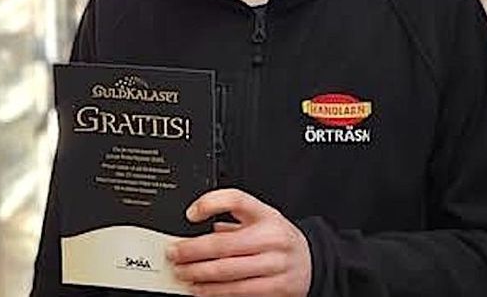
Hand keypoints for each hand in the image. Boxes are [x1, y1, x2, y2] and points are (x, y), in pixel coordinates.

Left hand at [167, 189, 310, 296]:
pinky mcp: (275, 288)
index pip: (236, 200)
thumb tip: (200, 226)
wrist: (312, 263)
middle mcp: (271, 238)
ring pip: (227, 271)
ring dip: (198, 274)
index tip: (190, 214)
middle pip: (223, 244)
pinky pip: (238, 291)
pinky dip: (214, 292)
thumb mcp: (263, 218)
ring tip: (182, 273)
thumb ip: (234, 218)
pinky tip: (201, 289)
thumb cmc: (280, 239)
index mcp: (266, 215)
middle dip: (191, 251)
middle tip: (174, 254)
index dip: (210, 204)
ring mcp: (274, 264)